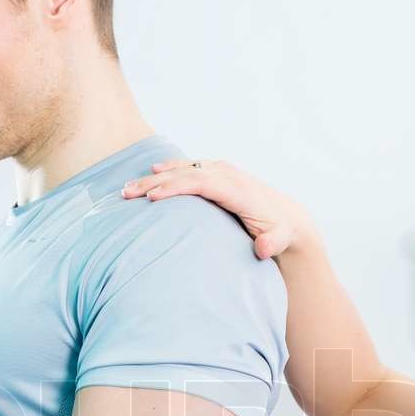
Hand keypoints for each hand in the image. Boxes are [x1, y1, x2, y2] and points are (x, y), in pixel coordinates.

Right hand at [122, 159, 320, 259]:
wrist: (286, 216)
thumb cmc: (279, 231)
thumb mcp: (280, 239)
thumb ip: (272, 243)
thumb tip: (264, 248)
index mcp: (237, 189)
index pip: (201, 183)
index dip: (176, 188)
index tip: (152, 198)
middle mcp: (228, 175)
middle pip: (186, 173)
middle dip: (155, 183)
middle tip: (128, 194)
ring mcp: (222, 171)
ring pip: (184, 168)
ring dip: (155, 176)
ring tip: (129, 187)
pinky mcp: (217, 172)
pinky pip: (189, 167)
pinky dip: (169, 169)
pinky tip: (151, 172)